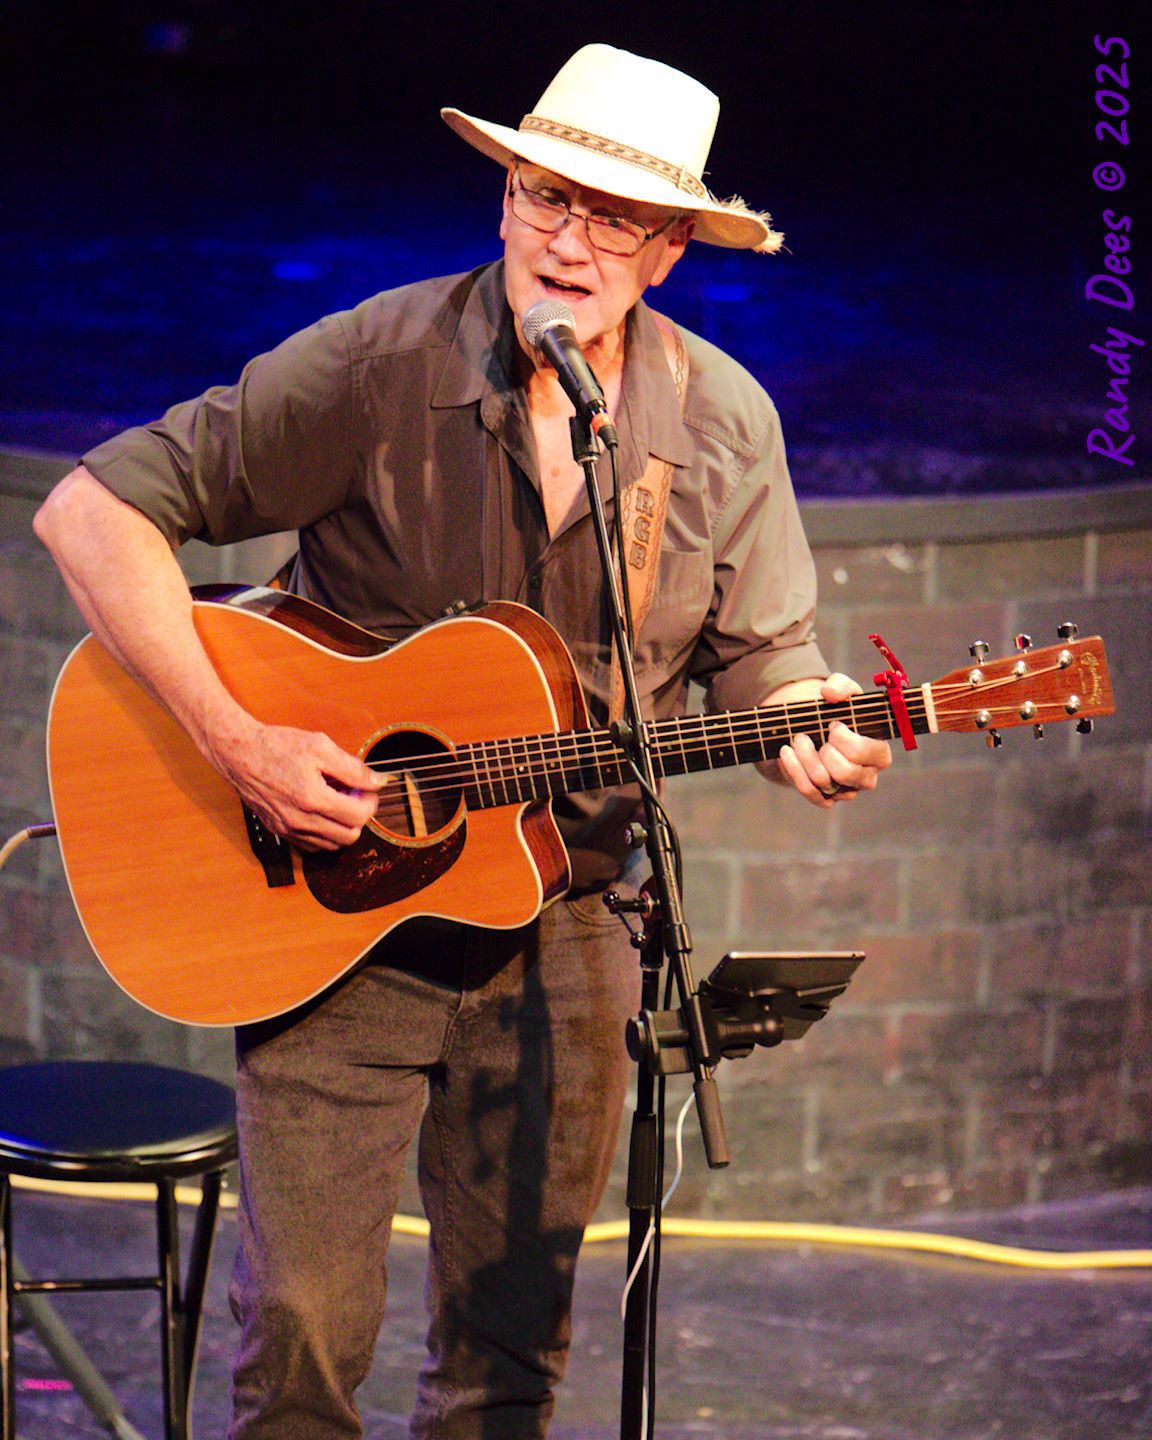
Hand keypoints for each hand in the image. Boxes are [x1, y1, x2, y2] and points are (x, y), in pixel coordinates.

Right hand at [210, 719, 381, 850]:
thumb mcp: (320, 747)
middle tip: (354, 794)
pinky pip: (312, 845)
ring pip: (332, 845)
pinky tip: (321, 810)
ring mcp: (288, 829)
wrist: (239, 753)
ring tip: (336, 800)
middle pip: (349, 836)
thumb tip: (378, 781)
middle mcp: (300, 820)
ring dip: (342, 826)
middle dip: (359, 816)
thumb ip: (353, 768)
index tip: (366, 787)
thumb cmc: (277, 746)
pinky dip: (324, 833)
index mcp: (313, 798)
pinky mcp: (280, 831)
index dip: (370, 802)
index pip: (359, 816)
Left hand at [776, 674, 891, 808]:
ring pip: (823, 782)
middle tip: (817, 735)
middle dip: (824, 750)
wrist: (811, 728)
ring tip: (797, 739)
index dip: (843, 738)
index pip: (864, 752)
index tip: (833, 725)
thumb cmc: (834, 712)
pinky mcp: (825, 798)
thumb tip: (830, 694)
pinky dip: (794, 770)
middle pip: (845, 772)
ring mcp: (846, 791)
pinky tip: (786, 752)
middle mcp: (866, 776)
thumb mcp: (841, 691)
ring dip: (804, 756)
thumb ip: (840, 685)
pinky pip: (809, 792)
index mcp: (879, 752)